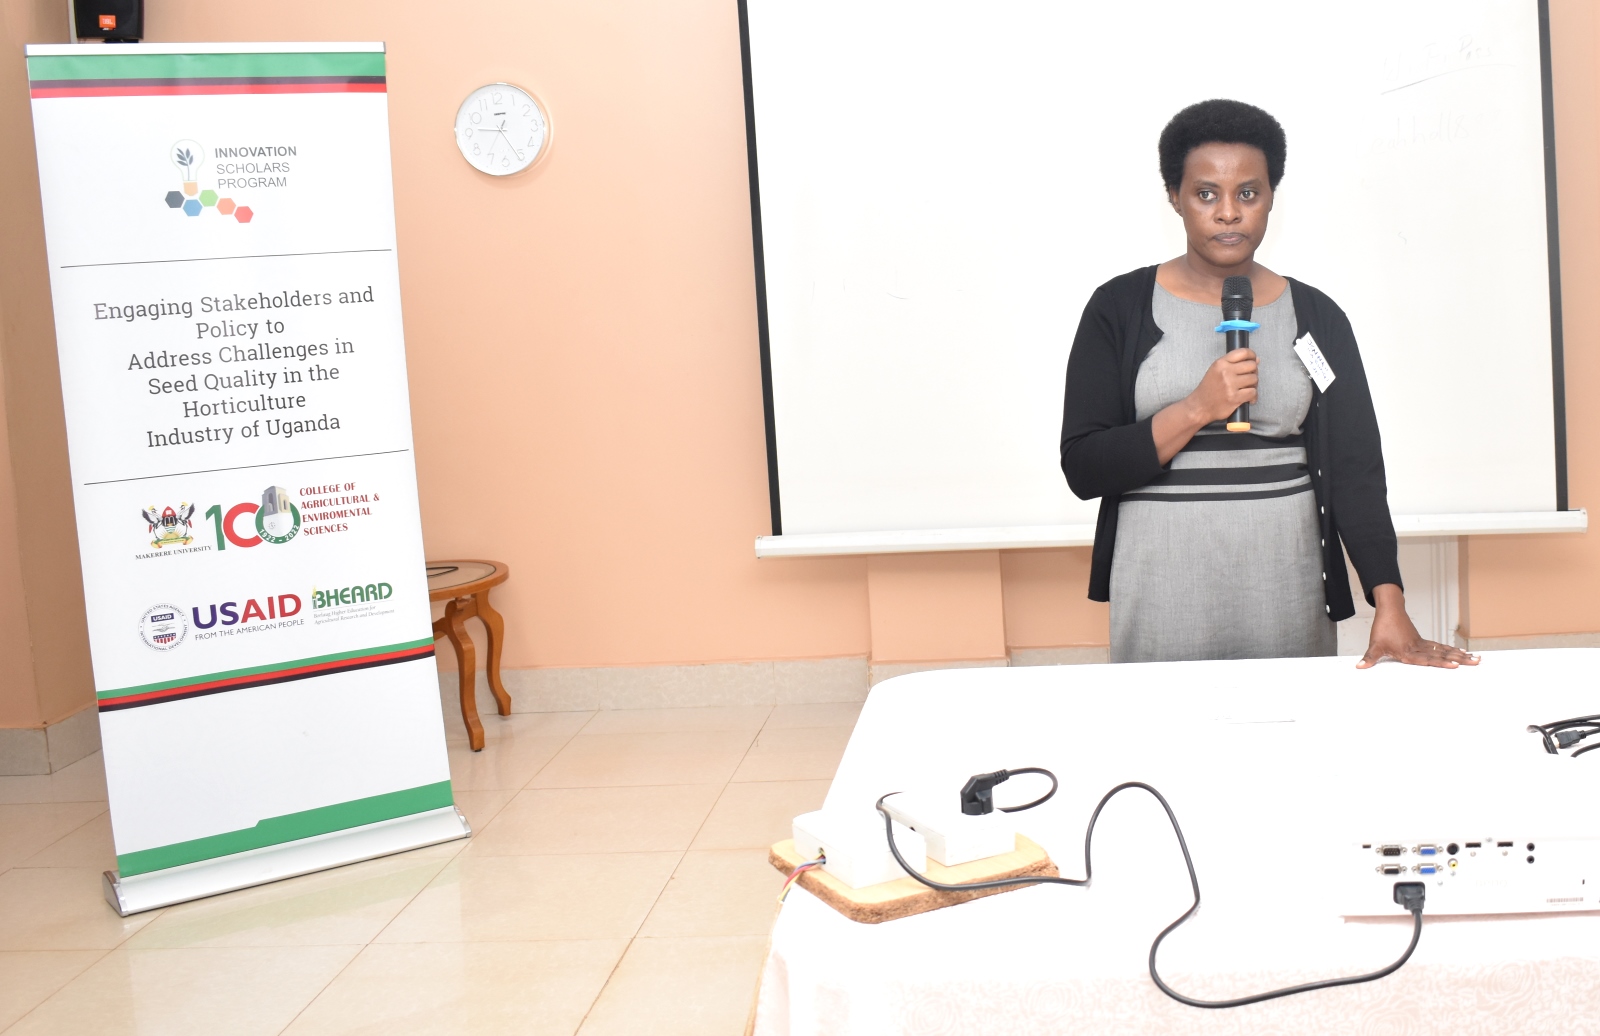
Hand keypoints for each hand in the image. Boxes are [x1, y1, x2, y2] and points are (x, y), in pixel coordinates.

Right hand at [1185, 349, 1257, 424]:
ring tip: (1247, 389)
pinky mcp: (1234, 397)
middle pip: (1252, 366)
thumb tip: (1255, 360)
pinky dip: (1253, 396)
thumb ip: (1233, 364)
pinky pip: (1253, 392)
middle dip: (1254, 372)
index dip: (1252, 355)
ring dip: (1253, 385)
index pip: (1243, 353)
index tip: (1254, 360)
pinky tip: (1248, 398)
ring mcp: (1230, 385)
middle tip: (1249, 378)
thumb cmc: (1208, 390)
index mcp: (1220, 363)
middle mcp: (1225, 372)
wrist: (1199, 406)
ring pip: (1254, 379)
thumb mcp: (1216, 370)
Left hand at [1357, 584, 1478, 668]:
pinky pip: (1440, 647)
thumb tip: (1359, 667)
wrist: (1390, 610)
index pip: (1427, 660)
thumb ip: (1370, 658)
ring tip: (1476, 659)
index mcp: (1408, 652)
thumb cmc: (1383, 628)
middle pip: (1442, 655)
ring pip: (1444, 651)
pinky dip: (1451, 650)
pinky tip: (1462, 653)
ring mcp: (1423, 644)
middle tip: (1476, 662)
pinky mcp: (1423, 641)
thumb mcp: (1375, 644)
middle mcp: (1419, 648)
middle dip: (1460, 660)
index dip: (1441, 663)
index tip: (1456, 665)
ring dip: (1460, 655)